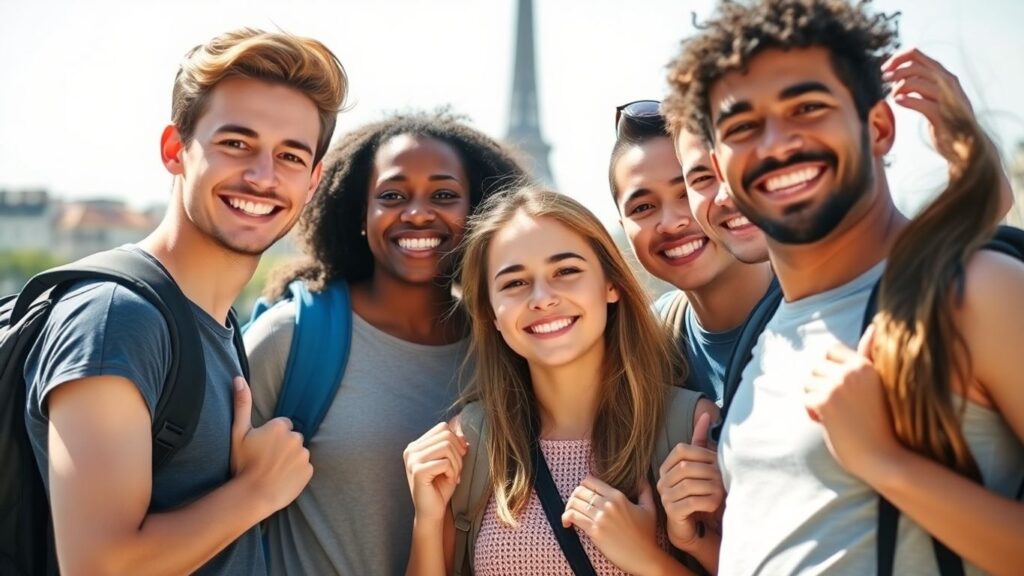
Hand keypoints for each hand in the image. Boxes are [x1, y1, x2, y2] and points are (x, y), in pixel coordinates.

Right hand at [230, 376, 312, 512]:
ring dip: (290, 458)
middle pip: (291, 438)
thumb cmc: (242, 464)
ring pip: (298, 452)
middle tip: (266, 459)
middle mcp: (296, 438)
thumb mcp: (238, 433)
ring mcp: (304, 455)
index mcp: (280, 426)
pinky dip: (296, 471)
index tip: (261, 447)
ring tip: (273, 470)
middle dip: (282, 445)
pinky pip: (304, 467)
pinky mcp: (309, 470)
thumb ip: (242, 404)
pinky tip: (282, 478)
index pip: (282, 426)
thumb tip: (238, 378)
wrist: (252, 496)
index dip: (271, 437)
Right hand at [403, 422, 466, 521]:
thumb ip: (453, 445)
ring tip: (453, 476)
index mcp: (416, 445)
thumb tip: (463, 434)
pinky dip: (453, 472)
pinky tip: (449, 481)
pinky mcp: (417, 471)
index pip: (442, 427)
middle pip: (446, 435)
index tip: (458, 458)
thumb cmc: (440, 487)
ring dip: (457, 463)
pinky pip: (445, 463)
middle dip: (458, 453)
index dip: (456, 441)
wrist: (432, 512)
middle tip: (457, 470)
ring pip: (447, 447)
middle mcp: (411, 450)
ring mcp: (412, 460)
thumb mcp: (450, 461)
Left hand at [562, 477, 667, 574]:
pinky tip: (567, 523)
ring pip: (574, 503)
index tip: (583, 492)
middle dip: (574, 496)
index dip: (583, 485)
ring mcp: (600, 517)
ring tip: (570, 513)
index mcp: (618, 496)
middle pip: (579, 491)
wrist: (644, 557)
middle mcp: (608, 504)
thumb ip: (645, 491)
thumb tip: (643, 478)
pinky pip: (573, 517)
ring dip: (569, 507)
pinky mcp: (594, 531)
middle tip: (575, 504)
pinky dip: (566, 518)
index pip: (590, 481)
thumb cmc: (646, 534)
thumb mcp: (649, 509)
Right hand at [657, 412, 723, 550]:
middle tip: (724, 477)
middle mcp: (662, 480)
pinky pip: (691, 503)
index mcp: (668, 465)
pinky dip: (707, 502)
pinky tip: (716, 503)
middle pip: (686, 467)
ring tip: (723, 491)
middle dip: (709, 471)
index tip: (717, 462)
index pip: (682, 450)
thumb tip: (706, 413)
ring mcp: (665, 496)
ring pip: (689, 485)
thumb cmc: (699, 491)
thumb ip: (700, 440)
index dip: (702, 453)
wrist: (693, 523)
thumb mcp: (701, 464)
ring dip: (710, 487)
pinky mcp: (672, 512)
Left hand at [806, 327, 902, 482]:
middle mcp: (851, 370)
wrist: (883, 457)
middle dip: (820, 385)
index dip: (830, 371)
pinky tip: (829, 424)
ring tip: (836, 415)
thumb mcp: (878, 383)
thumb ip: (869, 355)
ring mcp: (838, 385)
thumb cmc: (879, 421)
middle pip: (815, 366)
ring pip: (807, 382)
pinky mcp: (825, 402)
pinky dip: (812, 412)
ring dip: (815, 399)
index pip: (829, 350)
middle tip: (838, 406)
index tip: (841, 390)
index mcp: (864, 364)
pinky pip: (805, 399)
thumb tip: (873, 325)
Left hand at [882, 47, 974, 162]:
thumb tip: (898, 76)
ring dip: (899, 87)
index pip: (917, 55)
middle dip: (896, 71)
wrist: (967, 145)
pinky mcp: (943, 116)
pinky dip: (907, 101)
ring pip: (917, 82)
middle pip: (915, 66)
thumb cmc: (947, 121)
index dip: (897, 58)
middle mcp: (947, 83)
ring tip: (894, 96)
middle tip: (884, 80)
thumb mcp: (936, 97)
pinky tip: (898, 102)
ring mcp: (946, 99)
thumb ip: (922, 85)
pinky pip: (921, 103)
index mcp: (944, 76)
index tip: (885, 69)